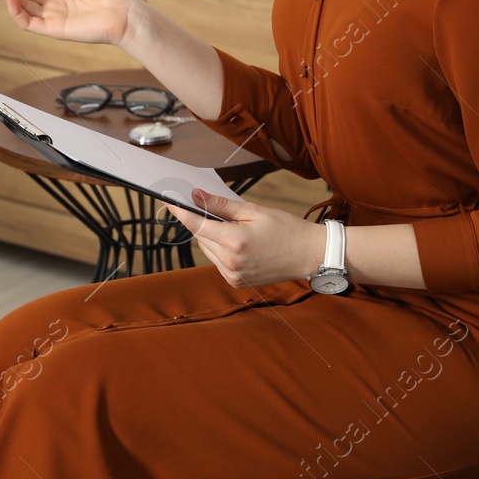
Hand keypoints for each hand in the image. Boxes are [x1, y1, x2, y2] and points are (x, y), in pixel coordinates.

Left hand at [165, 189, 324, 288]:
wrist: (310, 255)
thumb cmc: (287, 229)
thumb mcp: (254, 211)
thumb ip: (222, 206)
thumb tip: (196, 196)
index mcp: (235, 242)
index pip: (196, 225)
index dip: (180, 212)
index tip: (168, 201)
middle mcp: (231, 262)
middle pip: (200, 237)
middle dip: (202, 222)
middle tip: (211, 209)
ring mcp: (233, 275)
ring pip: (207, 250)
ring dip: (211, 236)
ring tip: (233, 227)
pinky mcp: (236, 282)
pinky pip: (217, 261)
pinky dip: (220, 249)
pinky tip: (237, 242)